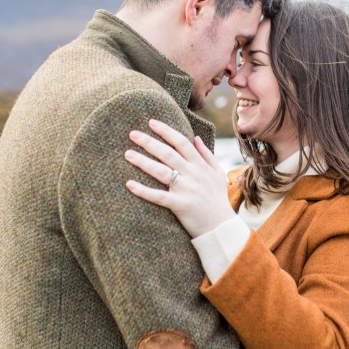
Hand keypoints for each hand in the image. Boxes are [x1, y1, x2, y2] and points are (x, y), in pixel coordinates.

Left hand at [124, 119, 236, 237]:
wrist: (221, 227)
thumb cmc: (217, 199)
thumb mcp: (217, 174)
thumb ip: (206, 155)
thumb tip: (195, 137)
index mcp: (200, 165)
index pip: (181, 142)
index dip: (166, 130)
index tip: (151, 122)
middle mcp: (193, 174)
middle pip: (168, 154)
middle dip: (149, 142)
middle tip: (132, 134)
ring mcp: (186, 190)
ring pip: (162, 172)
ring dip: (143, 162)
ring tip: (127, 154)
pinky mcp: (180, 205)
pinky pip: (159, 196)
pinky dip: (144, 191)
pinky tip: (129, 184)